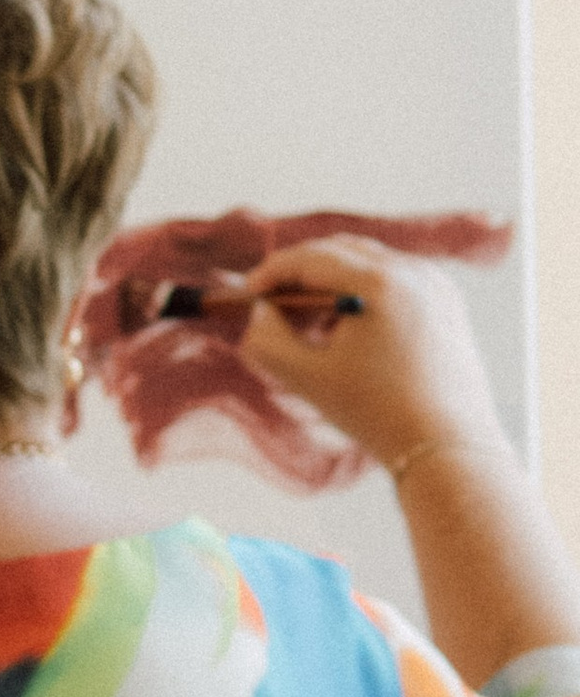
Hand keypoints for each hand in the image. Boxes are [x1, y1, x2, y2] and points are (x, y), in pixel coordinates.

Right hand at [222, 236, 512, 474]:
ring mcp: (436, 285)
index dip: (272, 272)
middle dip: (302, 272)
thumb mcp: (307, 377)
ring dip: (333, 280)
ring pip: (369, 262)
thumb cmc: (377, 413)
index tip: (249, 293)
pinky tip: (349, 328)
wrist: (448, 446)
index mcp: (379, 283)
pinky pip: (396, 279)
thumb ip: (267, 338)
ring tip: (310, 321)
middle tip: (273, 302)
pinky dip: (365, 291)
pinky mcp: (448, 303)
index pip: (311, 258)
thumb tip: (261, 311)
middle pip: (341, 250)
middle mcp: (413, 272)